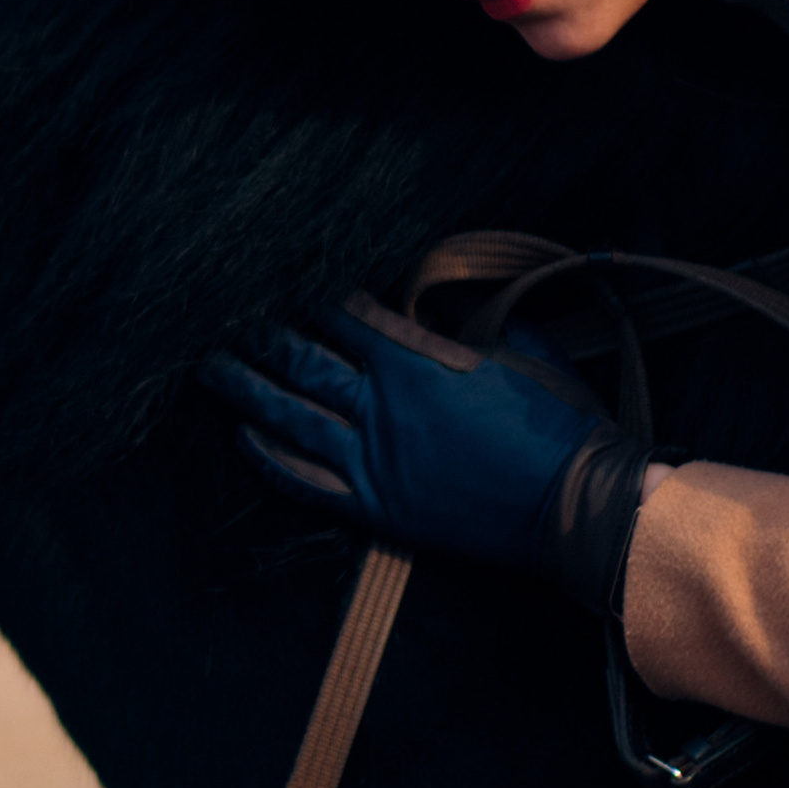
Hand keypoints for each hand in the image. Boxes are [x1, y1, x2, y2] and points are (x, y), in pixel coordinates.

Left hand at [202, 294, 647, 617]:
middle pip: (303, 362)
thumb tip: (434, 294)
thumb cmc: (560, 422)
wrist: (577, 506)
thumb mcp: (523, 345)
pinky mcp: (378, 507)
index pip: (343, 316)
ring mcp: (374, 461)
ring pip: (290, 418)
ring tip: (211, 367)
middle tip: (231, 317)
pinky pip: (306, 481)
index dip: (311, 296)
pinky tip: (244, 437)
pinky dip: (270, 458)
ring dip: (247, 389)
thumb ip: (472, 316)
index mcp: (416, 362)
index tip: (287, 280)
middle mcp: (382, 409)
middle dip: (263, 335)